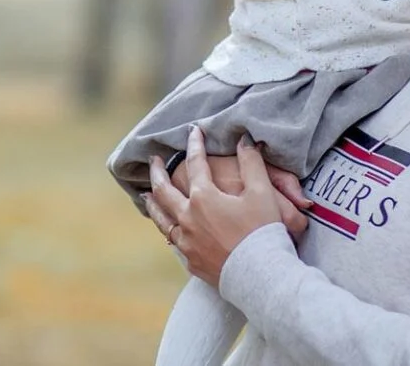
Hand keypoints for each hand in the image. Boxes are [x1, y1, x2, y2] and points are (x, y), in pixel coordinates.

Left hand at [145, 127, 288, 288]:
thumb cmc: (262, 232)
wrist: (261, 277)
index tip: (194, 131)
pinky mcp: (192, 262)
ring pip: (161, 218)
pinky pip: (173, 241)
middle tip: (153, 160)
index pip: (196, 163)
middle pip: (163, 190)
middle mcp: (188, 218)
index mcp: (203, 197)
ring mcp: (187, 242)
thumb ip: (251, 163)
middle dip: (157, 172)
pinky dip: (168, 229)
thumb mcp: (261, 192)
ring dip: (153, 203)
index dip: (195, 144)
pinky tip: (168, 229)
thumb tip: (244, 140)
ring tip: (147, 195)